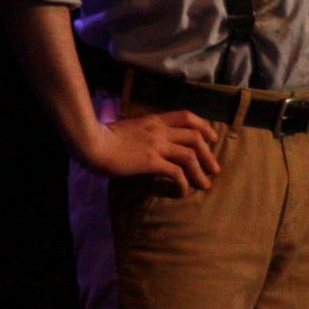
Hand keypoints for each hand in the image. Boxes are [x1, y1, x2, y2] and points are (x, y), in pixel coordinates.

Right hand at [88, 110, 220, 196]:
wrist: (94, 143)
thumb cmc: (107, 136)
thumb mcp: (132, 127)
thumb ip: (146, 131)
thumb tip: (155, 142)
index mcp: (155, 119)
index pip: (187, 116)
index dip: (204, 126)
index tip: (212, 138)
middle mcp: (160, 130)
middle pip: (195, 137)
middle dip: (209, 153)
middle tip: (214, 168)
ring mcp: (157, 145)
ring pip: (190, 155)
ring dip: (201, 171)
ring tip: (205, 185)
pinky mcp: (151, 161)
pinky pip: (176, 172)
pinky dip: (183, 183)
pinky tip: (183, 191)